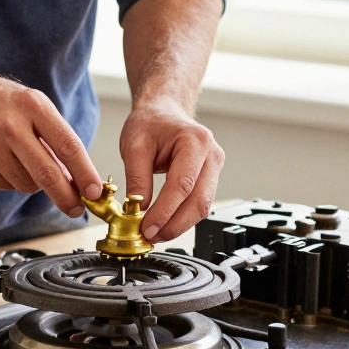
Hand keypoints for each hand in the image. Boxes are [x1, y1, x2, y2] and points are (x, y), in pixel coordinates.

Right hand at [0, 68, 103, 215]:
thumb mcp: (30, 104)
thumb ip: (53, 137)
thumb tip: (76, 179)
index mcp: (32, 105)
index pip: (68, 146)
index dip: (85, 174)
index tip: (96, 192)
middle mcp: (10, 125)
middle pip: (48, 174)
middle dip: (66, 197)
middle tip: (76, 209)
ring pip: (26, 184)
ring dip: (33, 182)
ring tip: (21, 160)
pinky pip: (4, 186)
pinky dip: (10, 180)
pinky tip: (0, 159)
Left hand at [120, 104, 223, 241]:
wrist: (163, 111)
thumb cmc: (151, 123)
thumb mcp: (134, 146)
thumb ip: (137, 178)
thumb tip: (138, 210)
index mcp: (196, 141)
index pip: (182, 185)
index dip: (165, 212)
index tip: (147, 228)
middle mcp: (212, 155)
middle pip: (199, 201)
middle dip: (174, 224)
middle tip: (151, 236)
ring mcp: (214, 168)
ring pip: (202, 207)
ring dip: (179, 225)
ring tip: (155, 234)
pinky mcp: (210, 179)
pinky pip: (199, 204)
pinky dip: (182, 217)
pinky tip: (164, 224)